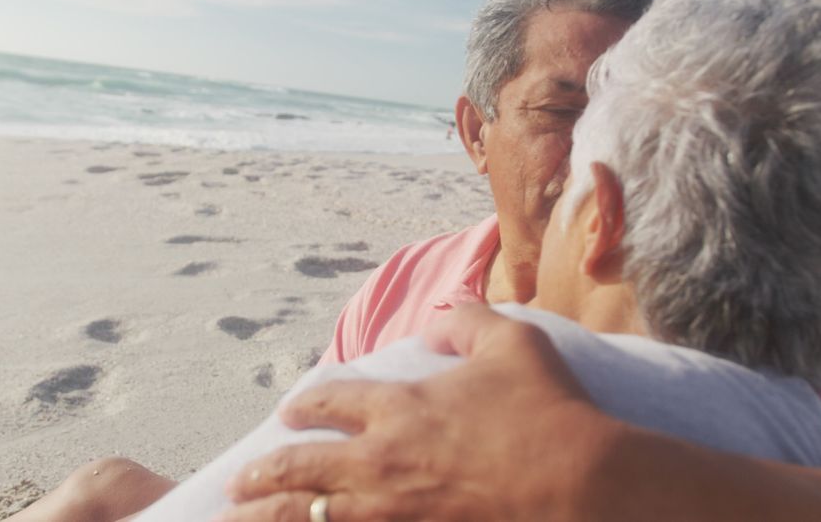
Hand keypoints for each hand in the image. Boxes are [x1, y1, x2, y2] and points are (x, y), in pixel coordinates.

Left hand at [217, 304, 619, 521]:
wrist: (582, 485)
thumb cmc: (549, 411)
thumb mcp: (514, 343)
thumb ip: (467, 320)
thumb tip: (439, 318)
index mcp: (399, 407)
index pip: (331, 402)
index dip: (306, 407)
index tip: (292, 413)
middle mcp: (380, 460)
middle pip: (300, 468)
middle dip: (264, 474)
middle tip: (242, 481)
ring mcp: (389, 511)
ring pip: (304, 516)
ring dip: (265, 516)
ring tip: (238, 517)